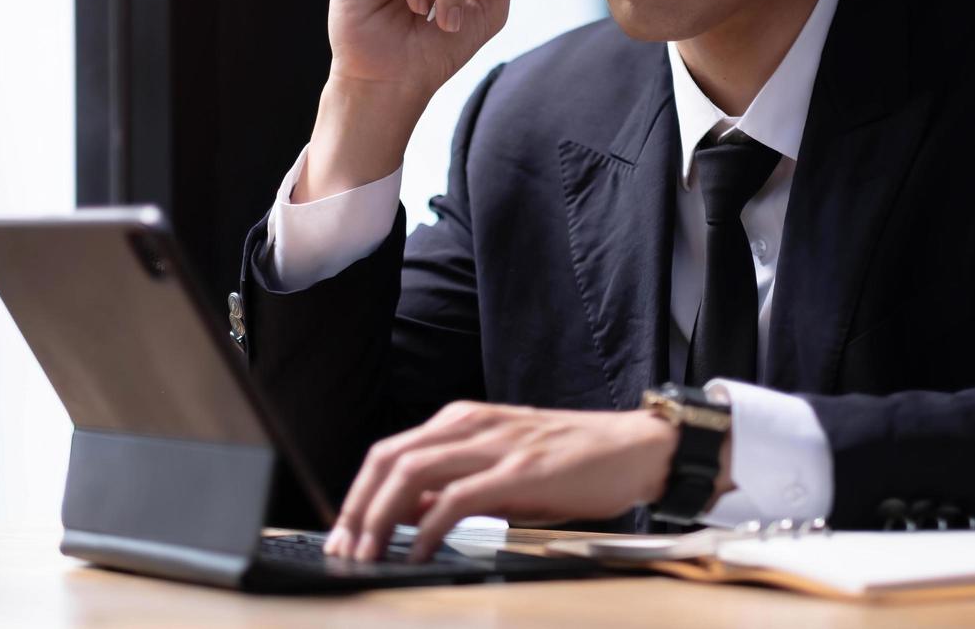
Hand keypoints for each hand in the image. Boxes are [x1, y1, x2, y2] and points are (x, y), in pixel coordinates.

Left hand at [321, 401, 685, 562]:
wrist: (632, 449)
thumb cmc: (568, 463)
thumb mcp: (498, 470)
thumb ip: (452, 487)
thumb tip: (403, 517)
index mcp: (460, 421)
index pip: (387, 453)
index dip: (356, 493)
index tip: (342, 532)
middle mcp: (468, 424)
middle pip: (388, 460)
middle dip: (357, 507)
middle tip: (343, 548)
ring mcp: (493, 445)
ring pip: (412, 474)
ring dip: (381, 517)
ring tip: (369, 553)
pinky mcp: (518, 471)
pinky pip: (456, 499)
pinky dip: (428, 528)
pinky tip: (417, 552)